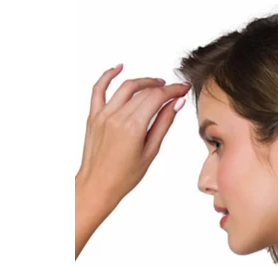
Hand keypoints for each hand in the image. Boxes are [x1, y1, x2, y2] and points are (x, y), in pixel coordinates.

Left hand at [76, 64, 190, 215]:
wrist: (97, 185)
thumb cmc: (124, 176)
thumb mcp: (150, 151)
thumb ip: (163, 124)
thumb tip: (176, 104)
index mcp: (133, 126)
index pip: (157, 98)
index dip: (174, 90)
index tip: (184, 88)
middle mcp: (117, 116)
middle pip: (144, 92)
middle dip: (163, 87)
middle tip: (175, 89)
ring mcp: (103, 114)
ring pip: (126, 87)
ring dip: (143, 81)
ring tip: (156, 83)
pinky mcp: (93, 116)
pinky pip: (99, 89)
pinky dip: (108, 75)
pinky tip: (119, 68)